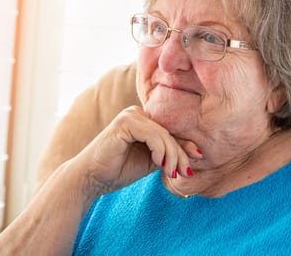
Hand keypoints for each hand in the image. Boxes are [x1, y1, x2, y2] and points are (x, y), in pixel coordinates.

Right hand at [76, 106, 199, 195]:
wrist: (92, 178)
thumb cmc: (119, 170)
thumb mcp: (151, 161)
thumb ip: (168, 154)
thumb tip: (198, 152)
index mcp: (143, 120)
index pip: (170, 132)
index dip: (185, 146)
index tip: (196, 162)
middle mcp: (137, 113)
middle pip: (168, 133)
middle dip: (180, 155)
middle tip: (184, 173)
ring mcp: (130, 115)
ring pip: (163, 134)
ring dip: (171, 156)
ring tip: (171, 173)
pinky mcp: (124, 122)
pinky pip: (152, 134)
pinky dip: (159, 150)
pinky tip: (158, 164)